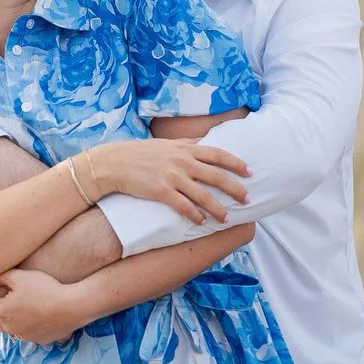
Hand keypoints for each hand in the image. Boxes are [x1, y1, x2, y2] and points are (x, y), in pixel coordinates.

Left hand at [0, 269, 81, 345]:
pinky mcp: (37, 341)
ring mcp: (24, 337)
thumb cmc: (43, 289)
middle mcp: (9, 328)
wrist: (71, 307)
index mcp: (1, 312)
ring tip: (27, 302)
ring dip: (13, 316)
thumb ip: (0, 277)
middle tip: (13, 292)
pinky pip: (26, 331)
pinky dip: (28, 323)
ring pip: (11, 325)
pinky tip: (39, 311)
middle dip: (0, 305)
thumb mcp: (18, 276)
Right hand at [91, 138, 250, 223]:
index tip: (250, 172)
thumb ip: (186, 144)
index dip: (236, 163)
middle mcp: (181, 160)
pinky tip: (202, 222)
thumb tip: (205, 141)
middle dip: (235, 188)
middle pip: (216, 175)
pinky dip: (195, 215)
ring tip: (227, 218)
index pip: (217, 154)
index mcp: (184, 148)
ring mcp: (171, 176)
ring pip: (203, 195)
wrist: (113, 163)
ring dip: (218, 208)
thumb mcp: (165, 144)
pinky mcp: (161, 191)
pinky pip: (184, 206)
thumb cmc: (140, 153)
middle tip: (248, 199)